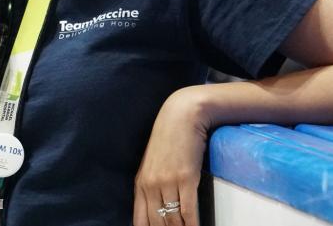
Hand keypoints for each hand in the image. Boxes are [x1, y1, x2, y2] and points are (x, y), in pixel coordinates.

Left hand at [133, 87, 209, 225]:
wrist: (182, 117)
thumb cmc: (170, 140)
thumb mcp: (153, 164)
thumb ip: (152, 186)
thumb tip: (159, 210)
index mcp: (140, 184)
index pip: (140, 221)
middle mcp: (151, 186)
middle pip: (158, 223)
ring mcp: (167, 183)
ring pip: (173, 220)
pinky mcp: (185, 179)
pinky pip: (188, 211)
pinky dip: (192, 225)